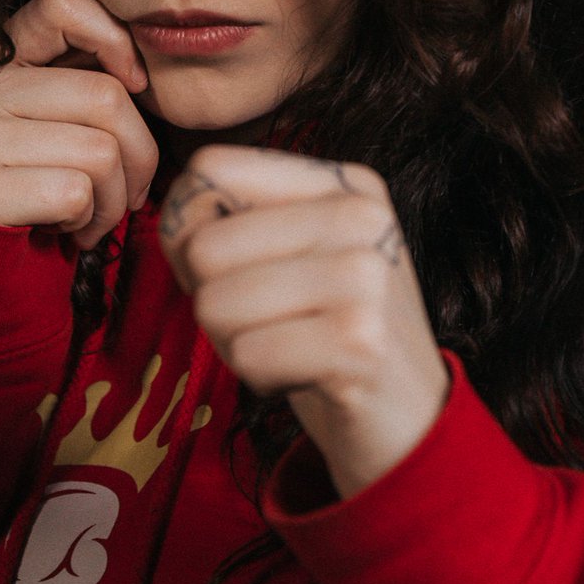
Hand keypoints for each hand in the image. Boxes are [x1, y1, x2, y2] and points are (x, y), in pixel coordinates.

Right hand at [0, 0, 157, 248]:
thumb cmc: (39, 179)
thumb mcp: (58, 113)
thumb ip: (88, 73)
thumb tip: (143, 71)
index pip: (63, 3)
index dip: (114, 39)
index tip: (133, 84)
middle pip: (106, 96)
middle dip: (140, 155)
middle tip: (129, 188)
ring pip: (101, 152)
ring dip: (117, 199)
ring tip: (96, 213)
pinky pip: (75, 192)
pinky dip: (89, 220)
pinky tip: (68, 227)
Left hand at [159, 146, 448, 497]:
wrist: (408, 415)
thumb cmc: (325, 326)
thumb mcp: (291, 250)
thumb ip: (228, 217)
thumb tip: (175, 220)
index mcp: (342, 181)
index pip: (211, 168)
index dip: (189, 226)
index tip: (227, 266)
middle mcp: (360, 214)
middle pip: (205, 245)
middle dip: (211, 298)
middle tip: (266, 320)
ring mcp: (366, 276)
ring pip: (215, 302)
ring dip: (232, 341)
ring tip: (285, 345)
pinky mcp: (360, 343)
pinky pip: (247, 354)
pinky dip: (258, 375)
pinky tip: (303, 374)